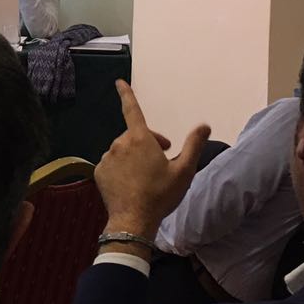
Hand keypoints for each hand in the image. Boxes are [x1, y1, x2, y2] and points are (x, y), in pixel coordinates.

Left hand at [95, 80, 209, 242]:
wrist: (133, 220)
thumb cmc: (161, 195)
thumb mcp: (184, 170)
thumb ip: (193, 145)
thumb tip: (204, 126)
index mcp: (140, 139)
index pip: (132, 110)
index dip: (127, 94)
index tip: (119, 82)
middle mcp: (120, 144)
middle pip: (134, 136)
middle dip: (147, 143)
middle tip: (162, 160)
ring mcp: (107, 158)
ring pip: (123, 151)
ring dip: (134, 157)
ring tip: (147, 176)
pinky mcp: (99, 172)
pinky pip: (112, 165)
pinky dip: (121, 169)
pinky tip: (132, 184)